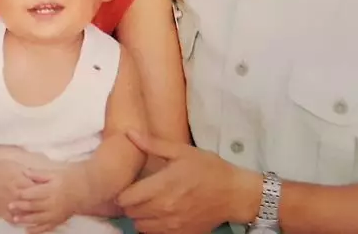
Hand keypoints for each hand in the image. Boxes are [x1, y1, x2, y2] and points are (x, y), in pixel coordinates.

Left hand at [8, 167, 90, 233]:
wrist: (85, 189)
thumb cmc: (69, 178)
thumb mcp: (54, 173)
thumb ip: (39, 174)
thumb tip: (25, 172)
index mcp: (51, 189)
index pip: (34, 193)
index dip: (23, 194)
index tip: (14, 193)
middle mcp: (53, 203)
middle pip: (34, 206)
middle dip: (21, 206)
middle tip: (10, 206)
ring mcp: (56, 213)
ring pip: (38, 219)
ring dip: (26, 220)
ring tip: (15, 219)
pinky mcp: (58, 220)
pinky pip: (46, 227)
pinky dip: (36, 230)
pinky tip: (27, 230)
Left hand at [116, 131, 260, 233]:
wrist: (233, 194)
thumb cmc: (208, 169)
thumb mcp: (182, 151)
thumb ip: (153, 144)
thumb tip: (129, 133)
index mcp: (162, 186)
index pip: (126, 198)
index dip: (123, 191)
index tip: (130, 184)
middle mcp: (164, 209)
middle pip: (130, 213)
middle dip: (131, 202)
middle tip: (140, 192)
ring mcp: (172, 225)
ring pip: (140, 226)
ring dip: (140, 215)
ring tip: (149, 203)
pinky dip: (152, 226)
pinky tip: (161, 214)